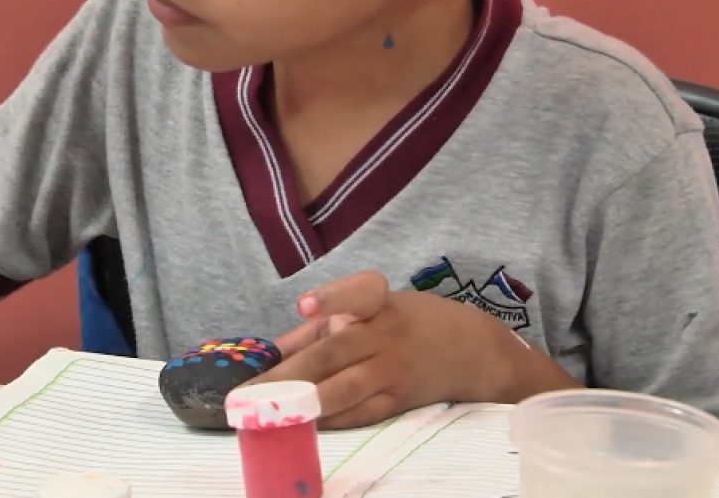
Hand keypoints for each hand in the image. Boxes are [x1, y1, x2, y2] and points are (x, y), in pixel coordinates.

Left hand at [252, 270, 524, 428]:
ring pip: (343, 389)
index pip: (357, 292)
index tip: (303, 305)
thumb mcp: (371, 308)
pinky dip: (330, 420)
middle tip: (247, 392)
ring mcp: (393, 370)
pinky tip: (301, 425)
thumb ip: (320, 326)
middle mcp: (385, 334)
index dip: (331, 298)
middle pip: (332, 353)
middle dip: (287, 374)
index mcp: (376, 303)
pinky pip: (359, 413)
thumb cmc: (407, 322)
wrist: (472, 350)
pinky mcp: (400, 400)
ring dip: (303, 404)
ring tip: (267, 413)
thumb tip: (269, 351)